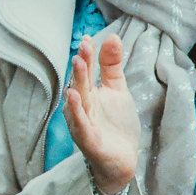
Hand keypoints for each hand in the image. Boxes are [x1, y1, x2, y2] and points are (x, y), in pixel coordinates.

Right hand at [64, 32, 139, 194]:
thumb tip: (112, 36)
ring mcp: (81, 122)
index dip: (87, 55)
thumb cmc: (116, 123)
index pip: (86, 70)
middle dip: (81, 65)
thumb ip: (112, 65)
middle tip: (83, 47)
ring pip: (78, 99)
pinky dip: (76, 110)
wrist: (122, 159)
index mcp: (87, 92)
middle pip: (80, 82)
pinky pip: (80, 122)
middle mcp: (80, 105)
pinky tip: (73, 96)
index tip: (88, 38)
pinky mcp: (87, 139)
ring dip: (77, 81)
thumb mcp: (117, 90)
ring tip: (78, 64)